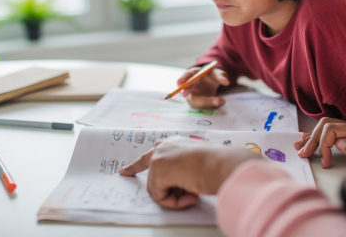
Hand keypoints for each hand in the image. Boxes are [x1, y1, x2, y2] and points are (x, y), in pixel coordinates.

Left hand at [119, 137, 254, 208]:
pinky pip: (160, 197)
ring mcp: (159, 157)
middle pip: (147, 169)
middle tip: (126, 175)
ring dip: (174, 198)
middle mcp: (164, 146)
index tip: (123, 171)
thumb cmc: (217, 166)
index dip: (136, 165)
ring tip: (194, 193)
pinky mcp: (158, 169)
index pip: (153, 153)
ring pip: (157, 189)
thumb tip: (175, 187)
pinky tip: (191, 194)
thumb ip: (181, 172)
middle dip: (145, 178)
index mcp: (175, 144)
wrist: (222, 165)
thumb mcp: (196, 166)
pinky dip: (175, 202)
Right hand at [178, 67, 229, 108]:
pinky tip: (220, 102)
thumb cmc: (210, 75)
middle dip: (189, 94)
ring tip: (221, 101)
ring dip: (207, 102)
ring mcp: (192, 95)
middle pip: (186, 91)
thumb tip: (226, 82)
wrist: (210, 82)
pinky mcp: (198, 102)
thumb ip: (220, 75)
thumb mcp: (216, 72)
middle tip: (189, 95)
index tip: (179, 83)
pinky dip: (212, 105)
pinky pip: (203, 105)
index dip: (182, 79)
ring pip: (196, 101)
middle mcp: (190, 86)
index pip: (185, 76)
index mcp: (192, 74)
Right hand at [293, 117, 345, 168]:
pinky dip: (318, 136)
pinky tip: (308, 138)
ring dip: (312, 137)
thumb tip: (338, 142)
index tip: (324, 162)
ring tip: (299, 146)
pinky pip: (333, 133)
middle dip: (313, 139)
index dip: (324, 144)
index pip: (333, 129)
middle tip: (303, 154)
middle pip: (328, 125)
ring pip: (328, 127)